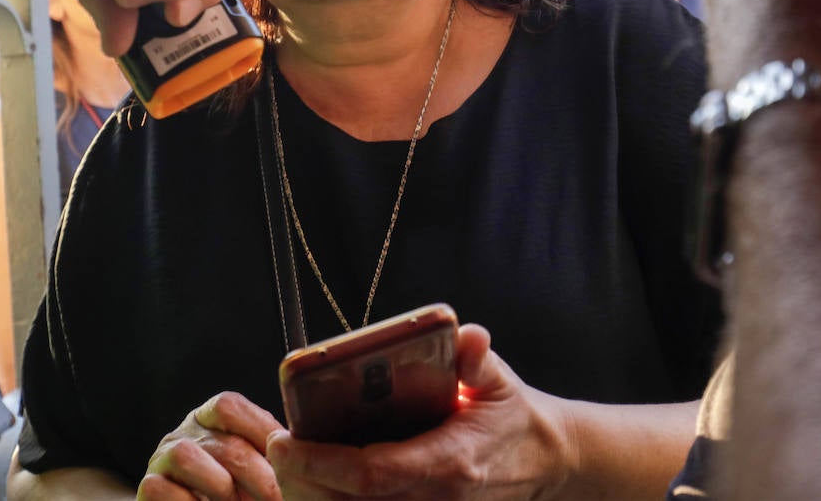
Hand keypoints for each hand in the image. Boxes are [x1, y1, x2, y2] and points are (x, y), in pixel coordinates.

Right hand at [139, 392, 284, 500]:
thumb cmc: (234, 495)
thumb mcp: (252, 469)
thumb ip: (269, 454)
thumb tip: (296, 448)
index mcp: (210, 419)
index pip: (229, 406)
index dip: (260, 429)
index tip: (289, 456)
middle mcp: (183, 432)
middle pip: (220, 439)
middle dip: (256, 474)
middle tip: (277, 497)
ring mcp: (161, 459)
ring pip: (185, 456)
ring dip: (219, 486)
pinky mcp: (147, 488)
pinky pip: (160, 488)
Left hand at [267, 325, 570, 499]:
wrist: (546, 462)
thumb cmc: (512, 415)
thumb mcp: (500, 379)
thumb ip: (479, 358)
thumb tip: (468, 336)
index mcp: (449, 462)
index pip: (372, 472)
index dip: (321, 462)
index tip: (283, 441)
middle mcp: (435, 498)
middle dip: (302, 483)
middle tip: (274, 449)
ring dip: (313, 497)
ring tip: (286, 466)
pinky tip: (313, 484)